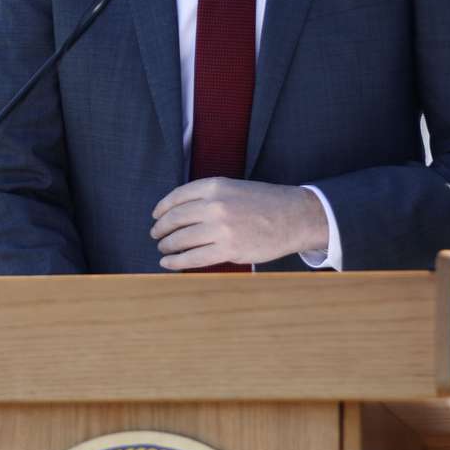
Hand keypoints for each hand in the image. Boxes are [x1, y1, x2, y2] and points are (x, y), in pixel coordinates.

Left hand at [150, 178, 328, 269]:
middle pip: (176, 218)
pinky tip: (168, 263)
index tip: (156, 215)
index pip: (178, 196)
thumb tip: (181, 212)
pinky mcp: (228, 249)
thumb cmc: (265, 203)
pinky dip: (176, 262)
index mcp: (215, 186)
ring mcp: (221, 228)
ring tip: (162, 248)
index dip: (162, 208)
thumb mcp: (234, 188)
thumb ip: (208, 197)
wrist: (294, 217)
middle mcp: (215, 205)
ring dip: (167, 245)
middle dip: (161, 228)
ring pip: (182, 238)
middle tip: (155, 234)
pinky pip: (194, 258)